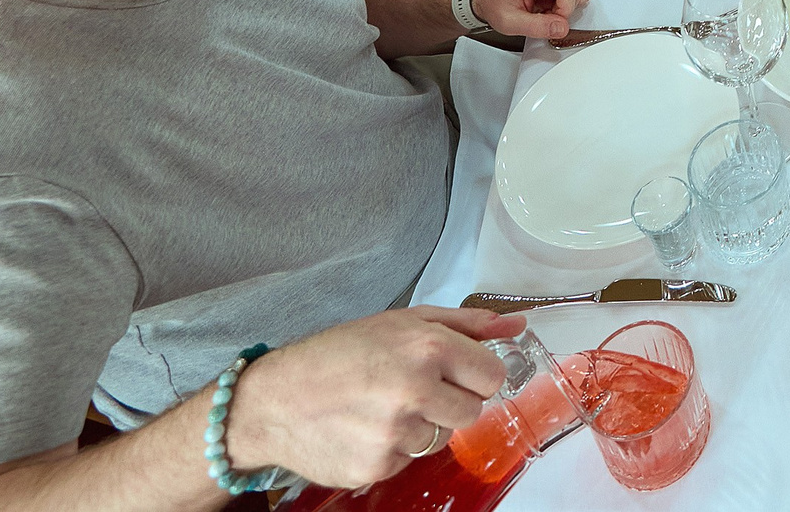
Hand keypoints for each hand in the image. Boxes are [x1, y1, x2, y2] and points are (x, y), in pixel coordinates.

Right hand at [221, 307, 521, 487]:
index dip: (475, 374)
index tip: (455, 373)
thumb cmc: (337, 354)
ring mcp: (395, 434)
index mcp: (426, 348)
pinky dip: (392, 448)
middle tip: (413, 389)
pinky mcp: (377, 467)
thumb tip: (515, 325)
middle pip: (472, 411)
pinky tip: (365, 428)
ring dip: (420, 426)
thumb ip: (465, 324)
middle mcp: (414, 390)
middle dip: (450, 401)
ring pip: (440, 438)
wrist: (274, 400)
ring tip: (382, 407)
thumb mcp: (401, 322)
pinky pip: (407, 461)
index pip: (492, 375)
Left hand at [469, 0, 588, 43]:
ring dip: (567, 3)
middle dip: (566, 7)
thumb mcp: (510, 22)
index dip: (565, 9)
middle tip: (546, 15)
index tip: (554, 21)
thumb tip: (562, 27)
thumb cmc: (498, 4)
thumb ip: (537, 27)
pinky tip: (551, 1)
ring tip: (546, 7)